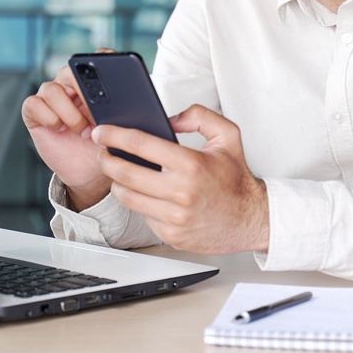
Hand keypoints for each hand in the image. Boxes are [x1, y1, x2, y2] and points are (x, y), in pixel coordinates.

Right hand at [21, 63, 110, 210]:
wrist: (89, 171)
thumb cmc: (104, 146)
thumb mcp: (120, 128)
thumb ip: (123, 110)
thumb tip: (130, 100)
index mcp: (93, 82)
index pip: (95, 58)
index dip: (100, 62)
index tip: (112, 73)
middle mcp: (70, 84)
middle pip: (70, 70)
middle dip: (83, 92)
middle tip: (96, 112)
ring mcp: (51, 97)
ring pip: (52, 89)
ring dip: (69, 112)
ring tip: (82, 130)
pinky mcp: (34, 111)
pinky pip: (34, 104)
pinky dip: (49, 117)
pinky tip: (60, 129)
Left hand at [91, 104, 268, 254]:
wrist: (252, 219)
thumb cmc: (236, 179)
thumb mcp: (227, 136)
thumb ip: (199, 116)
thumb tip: (170, 118)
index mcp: (191, 164)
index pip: (140, 145)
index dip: (114, 136)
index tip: (101, 132)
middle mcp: (181, 192)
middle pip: (124, 173)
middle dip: (106, 160)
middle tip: (103, 153)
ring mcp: (175, 217)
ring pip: (127, 198)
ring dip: (117, 183)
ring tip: (119, 173)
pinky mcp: (172, 235)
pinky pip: (143, 216)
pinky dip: (141, 204)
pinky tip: (147, 195)